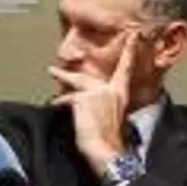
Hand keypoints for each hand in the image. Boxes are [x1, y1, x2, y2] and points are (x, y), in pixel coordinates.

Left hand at [48, 31, 135, 174]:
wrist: (106, 151)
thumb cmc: (110, 140)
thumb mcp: (111, 118)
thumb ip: (103, 105)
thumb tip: (91, 104)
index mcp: (121, 94)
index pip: (126, 68)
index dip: (130, 51)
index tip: (134, 35)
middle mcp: (111, 90)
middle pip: (93, 75)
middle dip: (81, 66)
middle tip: (86, 50)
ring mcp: (98, 93)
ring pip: (77, 81)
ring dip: (63, 75)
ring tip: (52, 70)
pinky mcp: (84, 99)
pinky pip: (68, 97)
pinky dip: (60, 101)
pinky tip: (55, 103)